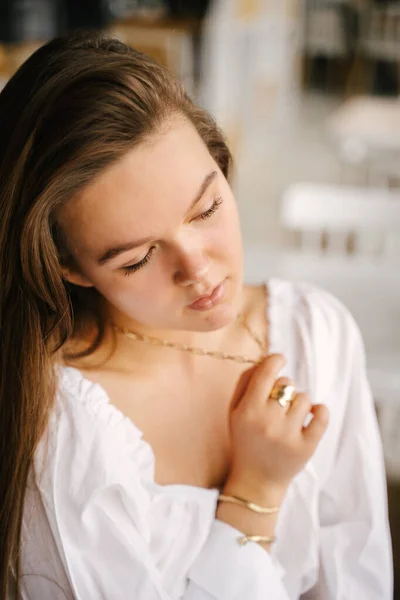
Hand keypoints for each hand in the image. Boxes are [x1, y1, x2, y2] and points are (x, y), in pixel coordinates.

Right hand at [226, 354, 328, 501]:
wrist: (256, 482)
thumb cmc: (245, 440)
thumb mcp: (235, 413)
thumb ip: (246, 384)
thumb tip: (267, 360)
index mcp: (248, 411)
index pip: (266, 374)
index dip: (275, 361)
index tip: (280, 359)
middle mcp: (268, 422)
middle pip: (286, 384)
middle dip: (283, 389)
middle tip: (277, 403)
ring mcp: (288, 435)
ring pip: (304, 398)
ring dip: (298, 403)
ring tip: (290, 417)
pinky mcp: (306, 447)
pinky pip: (322, 415)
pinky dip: (320, 411)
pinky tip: (312, 414)